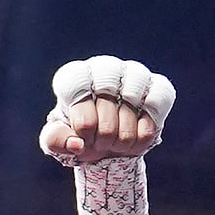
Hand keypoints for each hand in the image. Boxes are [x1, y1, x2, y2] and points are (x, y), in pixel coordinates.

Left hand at [38, 56, 175, 164]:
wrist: (108, 147)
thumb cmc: (80, 137)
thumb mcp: (58, 142)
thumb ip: (57, 141)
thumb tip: (77, 144)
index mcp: (75, 75)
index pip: (76, 84)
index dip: (83, 119)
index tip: (84, 136)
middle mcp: (105, 67)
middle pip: (106, 91)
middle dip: (104, 130)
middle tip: (100, 143)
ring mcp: (133, 73)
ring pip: (132, 98)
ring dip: (124, 135)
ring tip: (116, 143)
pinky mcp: (157, 86)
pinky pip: (156, 102)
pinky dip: (145, 130)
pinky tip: (135, 138)